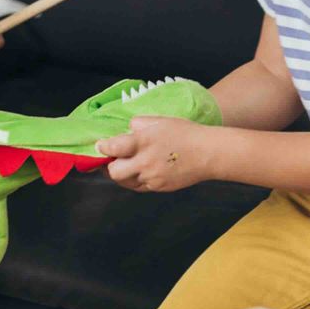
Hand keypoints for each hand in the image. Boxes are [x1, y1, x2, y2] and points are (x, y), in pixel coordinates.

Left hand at [95, 116, 209, 192]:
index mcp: (143, 142)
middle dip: (110, 166)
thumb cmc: (185, 133)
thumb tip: (127, 130)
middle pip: (114, 172)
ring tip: (126, 165)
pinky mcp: (160, 187)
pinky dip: (136, 180)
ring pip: (126, 182)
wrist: (209, 153)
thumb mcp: (160, 120)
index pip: (113, 148)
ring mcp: (152, 177)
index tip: (100, 146)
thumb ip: (139, 124)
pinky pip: (140, 187)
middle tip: (113, 159)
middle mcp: (145, 162)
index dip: (103, 148)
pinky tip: (140, 171)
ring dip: (122, 175)